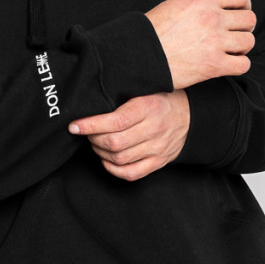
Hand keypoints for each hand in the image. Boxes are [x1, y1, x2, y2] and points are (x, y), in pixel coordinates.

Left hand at [68, 91, 190, 181]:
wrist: (189, 115)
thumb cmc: (160, 99)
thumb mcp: (144, 89)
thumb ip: (122, 96)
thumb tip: (90, 101)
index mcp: (148, 107)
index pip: (115, 121)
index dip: (91, 125)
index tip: (74, 126)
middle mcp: (154, 129)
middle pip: (115, 143)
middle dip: (93, 139)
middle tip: (86, 133)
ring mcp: (158, 148)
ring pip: (120, 159)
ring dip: (101, 153)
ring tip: (96, 143)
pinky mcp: (158, 162)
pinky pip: (131, 173)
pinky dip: (113, 169)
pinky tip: (107, 159)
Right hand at [145, 0, 255, 89]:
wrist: (139, 54)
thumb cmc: (153, 30)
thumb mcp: (178, 4)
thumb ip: (202, 4)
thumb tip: (221, 9)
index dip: (244, 5)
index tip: (240, 13)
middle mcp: (213, 17)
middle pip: (249, 19)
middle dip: (243, 27)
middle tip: (233, 35)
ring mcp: (215, 41)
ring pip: (248, 41)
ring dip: (241, 47)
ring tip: (229, 50)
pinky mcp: (214, 65)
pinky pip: (243, 64)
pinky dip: (239, 65)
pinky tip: (228, 64)